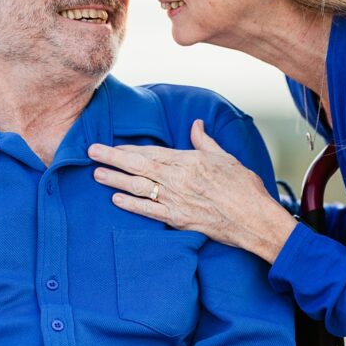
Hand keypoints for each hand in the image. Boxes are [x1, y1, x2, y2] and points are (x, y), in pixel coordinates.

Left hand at [88, 119, 297, 263]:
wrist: (254, 218)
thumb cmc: (243, 186)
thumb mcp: (225, 157)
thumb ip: (205, 142)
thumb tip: (196, 125)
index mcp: (188, 160)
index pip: (151, 152)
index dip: (129, 149)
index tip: (112, 146)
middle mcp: (178, 179)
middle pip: (138, 166)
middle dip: (112, 159)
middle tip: (91, 153)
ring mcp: (176, 200)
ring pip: (138, 188)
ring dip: (115, 180)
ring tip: (97, 175)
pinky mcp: (178, 220)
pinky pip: (149, 211)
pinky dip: (131, 205)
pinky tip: (116, 200)